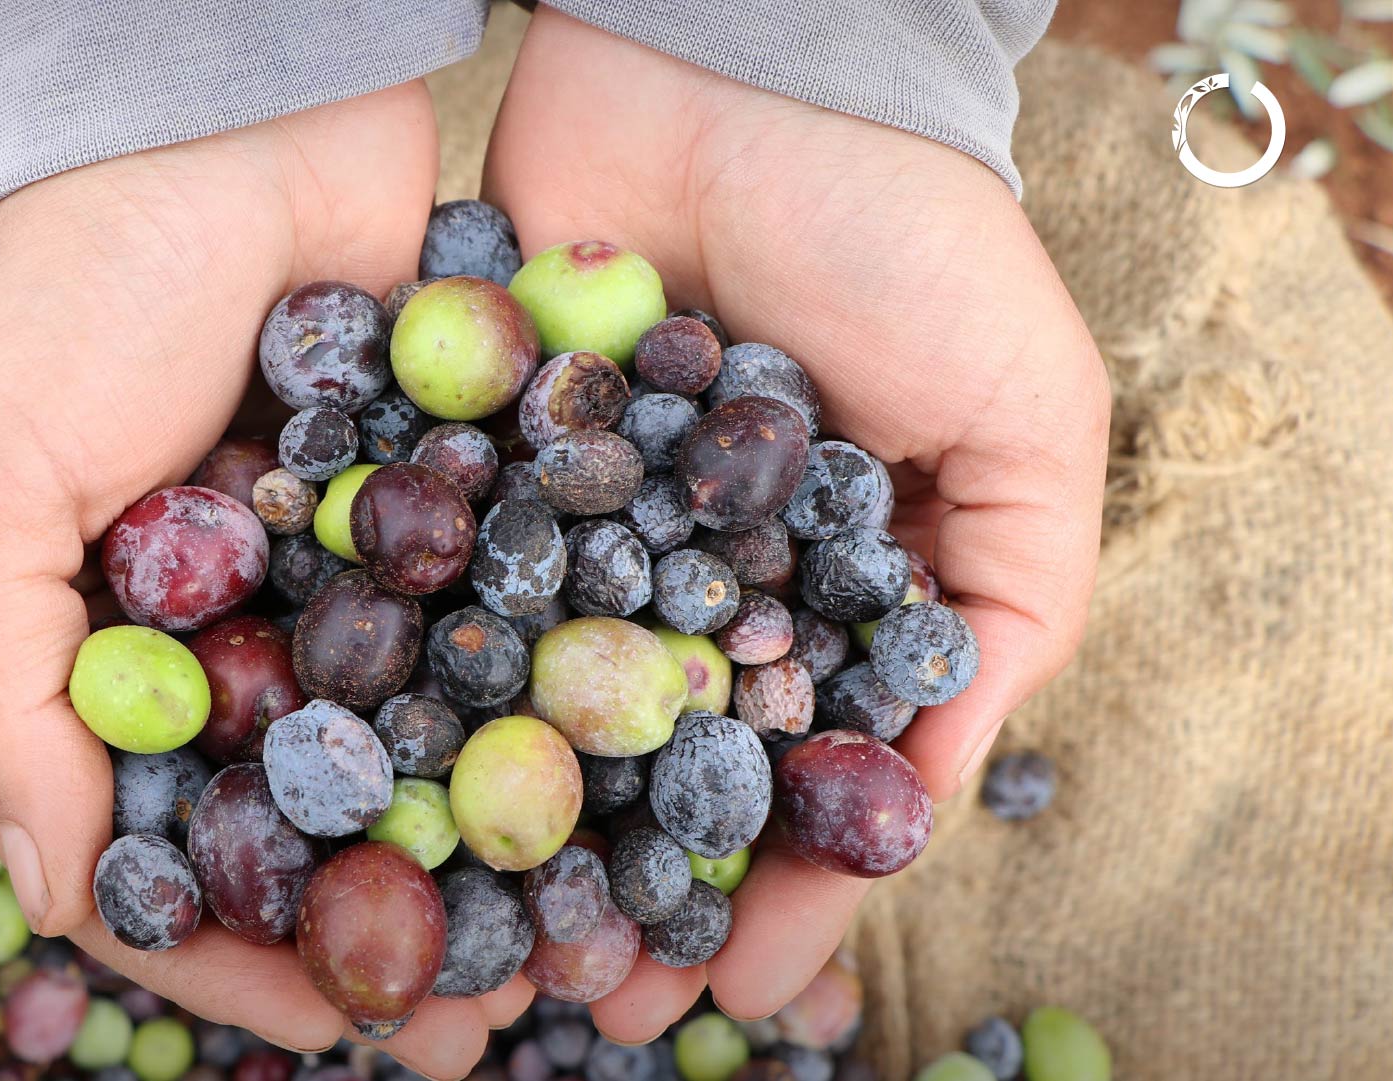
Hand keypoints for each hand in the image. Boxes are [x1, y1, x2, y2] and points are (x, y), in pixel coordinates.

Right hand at [0, 85, 530, 1077]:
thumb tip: (59, 900)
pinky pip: (521, 626)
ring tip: (582, 942)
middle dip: (397, 924)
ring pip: (440, 749)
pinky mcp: (468, 499)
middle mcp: (254, 630)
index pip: (178, 845)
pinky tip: (637, 791)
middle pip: (327, 822)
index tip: (330, 1019)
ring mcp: (367, 570)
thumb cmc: (69, 285)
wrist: (225, 99)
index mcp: (125, 655)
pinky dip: (566, 711)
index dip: (243, 947)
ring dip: (503, 856)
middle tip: (482, 1019)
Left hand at [483, 8, 1108, 1036]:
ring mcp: (575, 527)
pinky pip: (446, 592)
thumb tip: (932, 797)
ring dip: (510, 828)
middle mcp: (692, 575)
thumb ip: (1010, 608)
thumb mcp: (1030, 419)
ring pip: (535, 710)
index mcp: (823, 589)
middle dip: (618, 886)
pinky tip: (390, 785)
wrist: (743, 60)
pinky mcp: (477, 463)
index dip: (769, 889)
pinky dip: (419, 687)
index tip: (723, 986)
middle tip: (570, 996)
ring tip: (473, 932)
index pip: (794, 774)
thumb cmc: (910, 235)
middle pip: (650, 768)